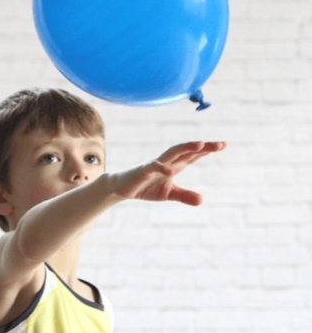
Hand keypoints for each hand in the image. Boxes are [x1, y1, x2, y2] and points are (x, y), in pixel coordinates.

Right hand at [109, 141, 226, 205]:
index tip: (223, 144)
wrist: (122, 188)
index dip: (207, 150)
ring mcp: (155, 165)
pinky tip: (170, 170)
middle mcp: (167, 162)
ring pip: (173, 153)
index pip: (194, 155)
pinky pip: (153, 167)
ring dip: (186, 148)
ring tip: (200, 145)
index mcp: (175, 165)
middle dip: (202, 147)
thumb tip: (202, 200)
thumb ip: (185, 195)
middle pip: (187, 150)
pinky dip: (161, 168)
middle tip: (220, 144)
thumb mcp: (168, 194)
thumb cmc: (146, 187)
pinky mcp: (143, 171)